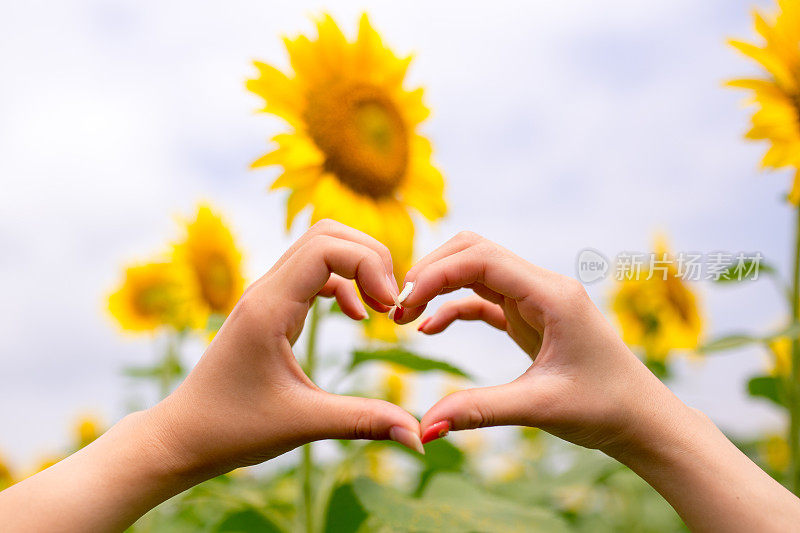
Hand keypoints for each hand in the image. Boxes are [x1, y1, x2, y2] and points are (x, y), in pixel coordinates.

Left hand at [149, 220, 423, 478]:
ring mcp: (266, 296)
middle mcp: (266, 290)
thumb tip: (419, 437)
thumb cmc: (231, 429)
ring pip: (320, 247)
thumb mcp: (303, 424)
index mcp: (269, 307)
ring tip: (384, 307)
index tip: (391, 308)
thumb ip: (364, 422)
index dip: (369, 264)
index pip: (326, 247)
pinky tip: (360, 316)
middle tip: (394, 302)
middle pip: (327, 233)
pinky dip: (345, 282)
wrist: (181, 436)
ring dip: (359, 265)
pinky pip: (314, 273)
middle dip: (371, 257)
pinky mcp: (270, 308)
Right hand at [394, 231, 673, 454]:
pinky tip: (430, 327)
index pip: (481, 259)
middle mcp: (543, 287)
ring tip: (404, 316)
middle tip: (397, 305)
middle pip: (474, 251)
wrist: (642, 419)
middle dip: (432, 271)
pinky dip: (454, 307)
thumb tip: (424, 428)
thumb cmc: (604, 408)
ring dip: (440, 286)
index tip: (402, 303)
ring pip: (476, 270)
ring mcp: (536, 300)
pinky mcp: (530, 318)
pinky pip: (484, 300)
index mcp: (551, 294)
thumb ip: (479, 410)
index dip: (436, 274)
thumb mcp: (539, 408)